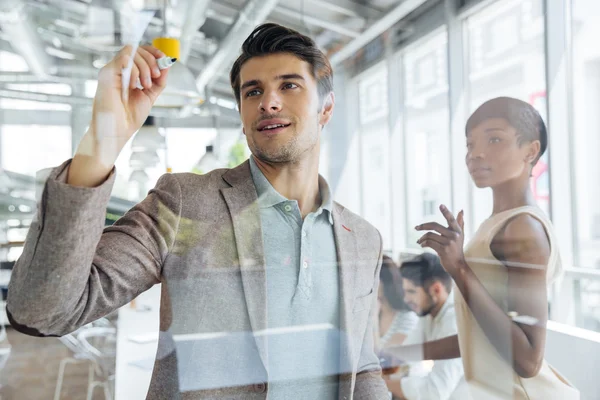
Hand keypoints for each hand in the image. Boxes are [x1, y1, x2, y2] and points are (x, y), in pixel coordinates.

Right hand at [89, 44, 169, 159]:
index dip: (153, 52)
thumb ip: (159, 81)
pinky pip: (124, 59)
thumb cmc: (128, 117)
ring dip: (144, 67)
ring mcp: (111, 71)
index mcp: (127, 74)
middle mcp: (118, 70)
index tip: (164, 60)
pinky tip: (134, 85)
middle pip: (137, 49)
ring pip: (131, 51)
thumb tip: (167, 64)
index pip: (140, 51)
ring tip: (145, 85)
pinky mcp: (106, 73)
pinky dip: (134, 71)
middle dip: (151, 60)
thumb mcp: (150, 95)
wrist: (117, 131)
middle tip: (155, 77)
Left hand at [415, 205, 465, 273]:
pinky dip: (423, 243)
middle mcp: (454, 235)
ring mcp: (449, 243)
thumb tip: (461, 210)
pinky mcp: (443, 250)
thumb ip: (460, 223)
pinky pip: (429, 243)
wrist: (457, 265)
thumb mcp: (460, 235)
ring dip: (422, 238)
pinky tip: (422, 245)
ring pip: (430, 235)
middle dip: (423, 226)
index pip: (451, 219)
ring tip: (419, 241)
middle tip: (416, 228)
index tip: (440, 205)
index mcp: (457, 231)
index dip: (446, 212)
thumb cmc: (457, 249)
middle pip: (435, 226)